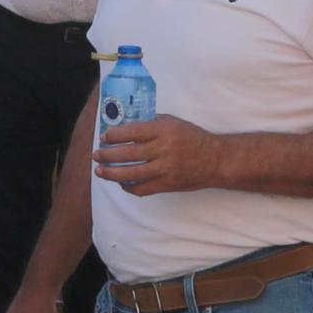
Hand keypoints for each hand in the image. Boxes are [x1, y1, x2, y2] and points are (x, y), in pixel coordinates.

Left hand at [92, 117, 227, 197]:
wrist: (215, 160)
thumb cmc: (193, 138)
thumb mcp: (174, 123)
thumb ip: (152, 124)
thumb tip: (126, 128)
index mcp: (163, 130)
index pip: (131, 132)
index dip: (114, 136)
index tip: (104, 137)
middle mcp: (163, 149)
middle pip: (127, 154)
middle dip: (107, 155)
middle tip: (97, 155)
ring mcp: (165, 169)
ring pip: (131, 173)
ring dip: (112, 173)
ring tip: (100, 171)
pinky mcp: (167, 184)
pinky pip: (142, 188)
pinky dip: (129, 187)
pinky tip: (122, 183)